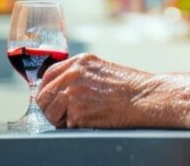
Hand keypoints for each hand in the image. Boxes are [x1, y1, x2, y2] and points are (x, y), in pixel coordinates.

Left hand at [37, 53, 153, 127]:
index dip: (46, 91)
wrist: (145, 97)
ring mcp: (74, 93)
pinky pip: (66, 125)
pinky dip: (77, 127)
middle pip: (43, 96)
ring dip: (62, 119)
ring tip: (81, 118)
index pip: (48, 75)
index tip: (49, 100)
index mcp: (80, 62)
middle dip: (50, 108)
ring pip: (51, 113)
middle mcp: (74, 74)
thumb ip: (79, 74)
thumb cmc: (130, 86)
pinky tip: (92, 120)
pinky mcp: (78, 112)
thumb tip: (60, 88)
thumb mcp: (101, 69)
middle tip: (63, 114)